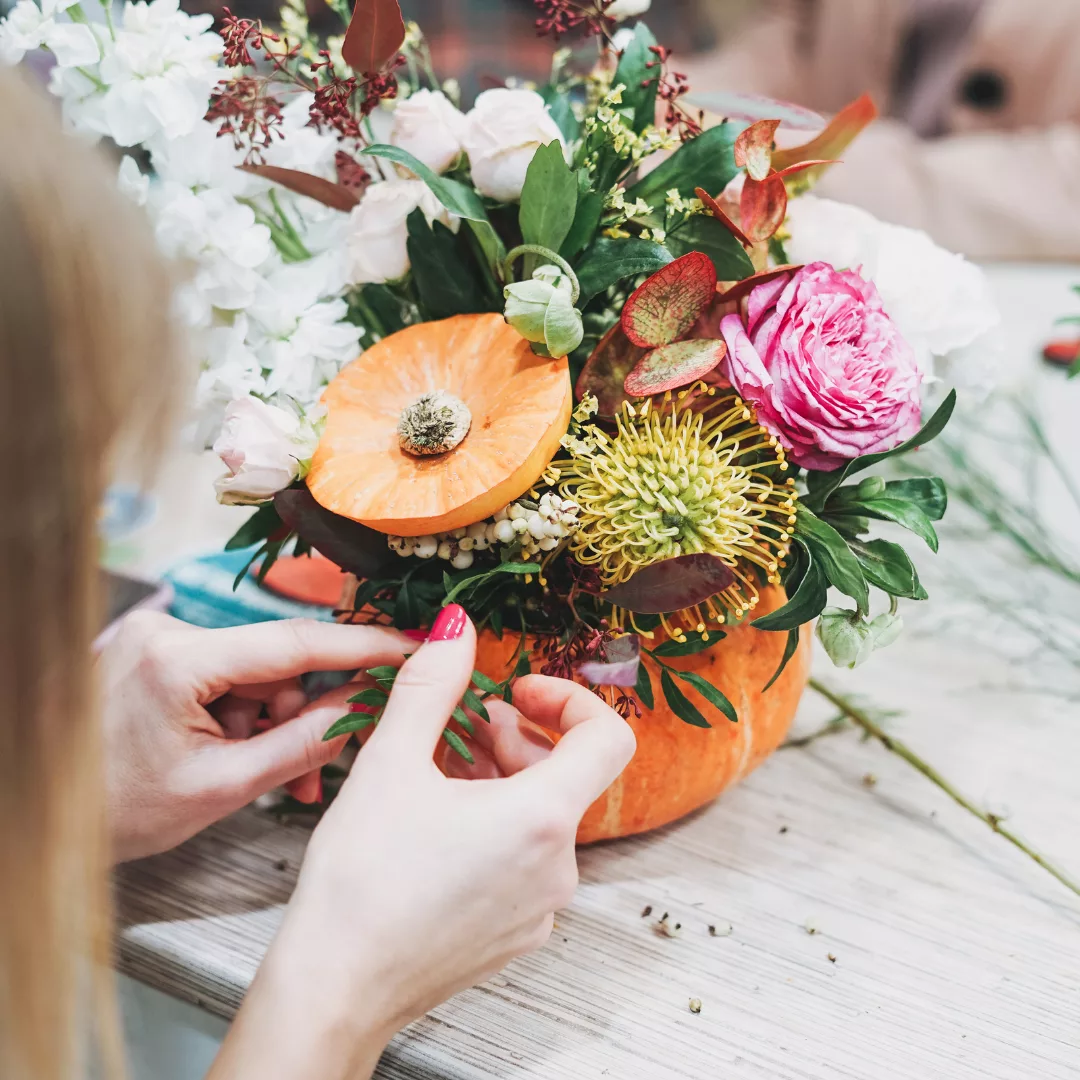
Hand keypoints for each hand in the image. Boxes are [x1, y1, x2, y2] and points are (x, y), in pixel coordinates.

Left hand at [98, 610, 410, 861]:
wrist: (47, 816)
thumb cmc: (118, 810)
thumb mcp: (223, 787)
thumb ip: (304, 742)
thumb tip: (365, 707)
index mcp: (177, 660)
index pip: (292, 642)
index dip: (361, 645)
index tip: (409, 645)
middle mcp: (167, 630)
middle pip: (276, 660)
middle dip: (305, 711)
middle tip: (325, 763)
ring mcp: (161, 636)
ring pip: (257, 671)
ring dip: (277, 720)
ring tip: (275, 775)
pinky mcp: (161, 649)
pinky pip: (231, 675)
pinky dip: (249, 714)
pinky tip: (248, 753)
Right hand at [211, 605, 634, 1079]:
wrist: (334, 989)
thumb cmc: (361, 882)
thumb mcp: (391, 762)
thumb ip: (432, 684)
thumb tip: (458, 626)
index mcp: (542, 818)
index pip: (608, 738)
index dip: (569, 699)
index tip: (518, 692)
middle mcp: (557, 868)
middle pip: (567, 776)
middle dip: (518, 738)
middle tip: (462, 728)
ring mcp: (540, 907)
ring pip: (541, 819)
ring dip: (502, 781)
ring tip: (440, 773)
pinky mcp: (515, 935)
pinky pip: (525, 861)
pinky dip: (495, 828)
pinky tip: (437, 826)